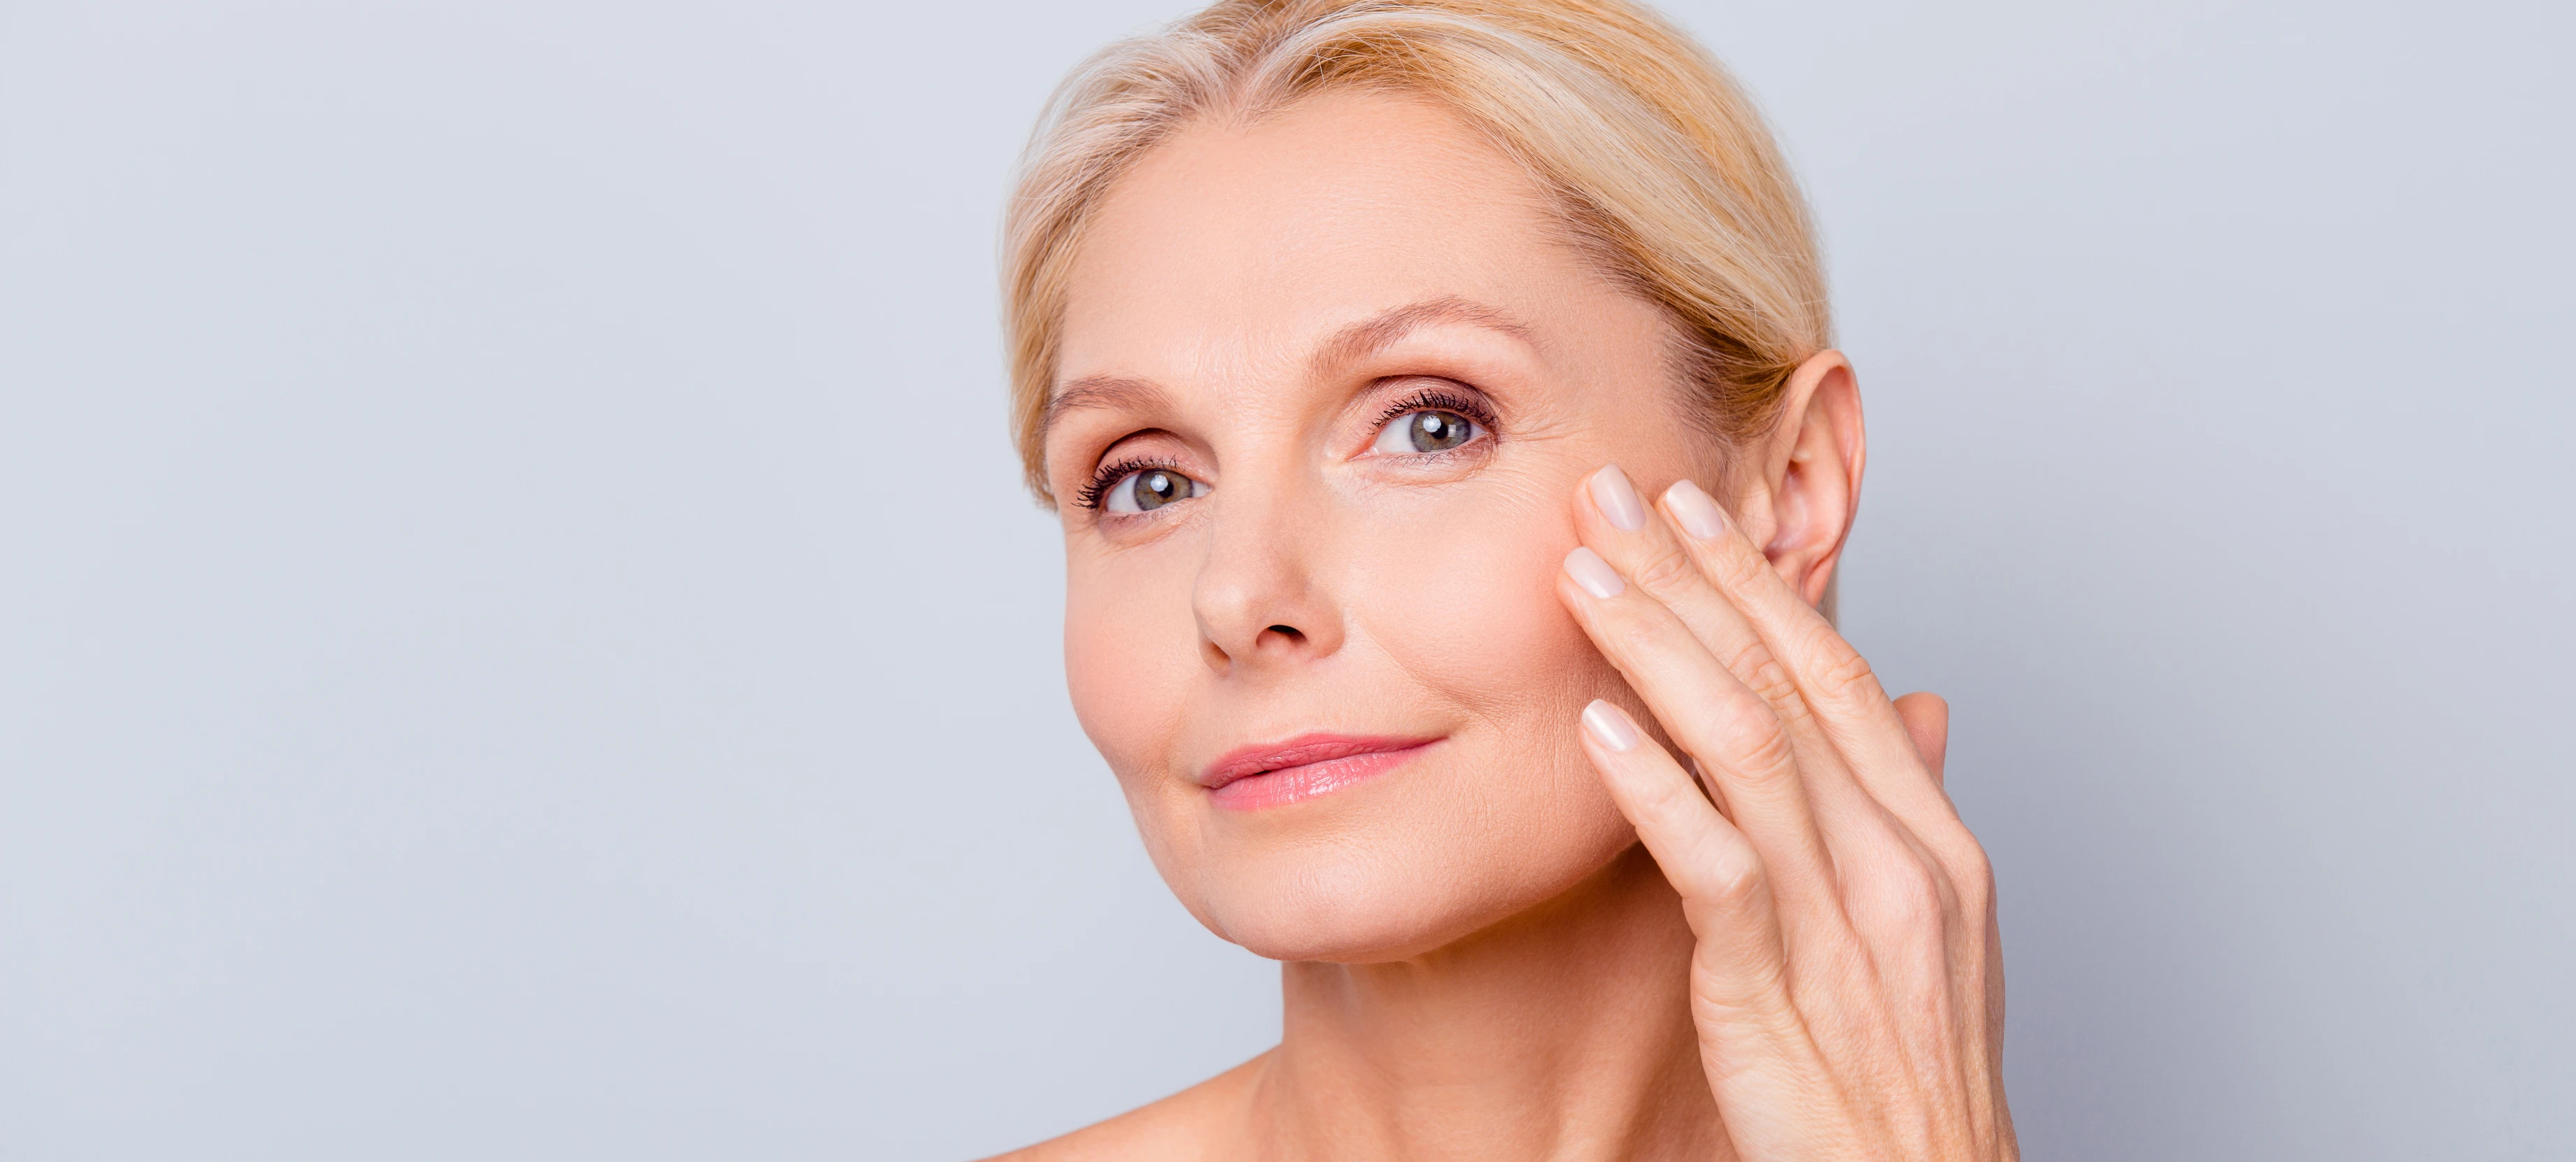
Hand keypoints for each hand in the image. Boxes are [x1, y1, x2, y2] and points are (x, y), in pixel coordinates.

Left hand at [1556, 465, 2013, 1160]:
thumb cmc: (1907, 1078)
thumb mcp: (1930, 934)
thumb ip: (1900, 811)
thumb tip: (1912, 708)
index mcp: (1932, 841)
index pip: (1837, 677)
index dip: (1760, 586)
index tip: (1692, 510)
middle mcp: (1898, 860)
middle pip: (1788, 682)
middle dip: (1694, 578)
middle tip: (1615, 495)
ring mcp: (1846, 916)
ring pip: (1747, 744)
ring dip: (1657, 648)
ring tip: (1582, 578)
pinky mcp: (1781, 981)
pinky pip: (1714, 863)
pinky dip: (1654, 787)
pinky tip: (1597, 730)